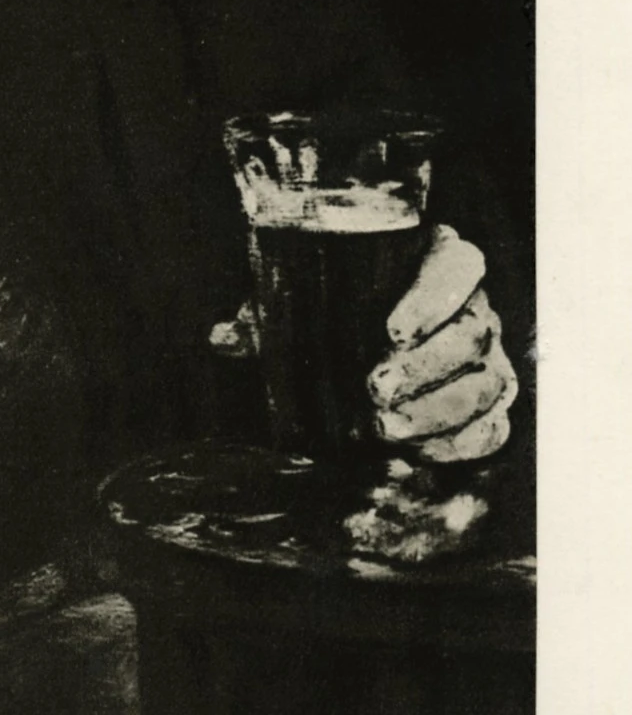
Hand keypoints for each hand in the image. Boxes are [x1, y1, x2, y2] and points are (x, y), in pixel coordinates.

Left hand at [209, 222, 518, 462]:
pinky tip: (419, 452)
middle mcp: (475, 307)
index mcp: (438, 262)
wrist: (364, 357)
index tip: (389, 329)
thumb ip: (267, 317)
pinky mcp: (490, 407)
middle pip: (472, 331)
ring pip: (487, 383)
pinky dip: (459, 443)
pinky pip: (492, 428)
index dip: (433, 295)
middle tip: (374, 389)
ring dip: (438, 410)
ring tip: (386, 428)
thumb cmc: (332, 315)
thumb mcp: (301, 306)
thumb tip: (222, 337)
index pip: (458, 264)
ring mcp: (489, 359)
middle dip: (425, 366)